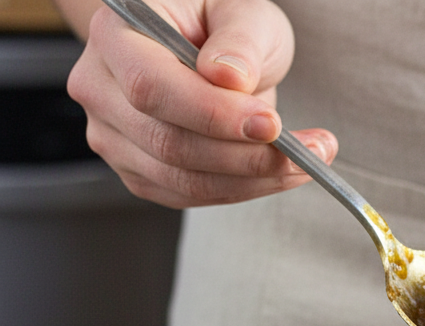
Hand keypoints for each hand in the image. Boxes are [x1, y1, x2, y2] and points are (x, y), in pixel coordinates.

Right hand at [66, 0, 336, 207]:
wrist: (205, 44)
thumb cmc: (220, 21)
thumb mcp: (242, 10)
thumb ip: (239, 40)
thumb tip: (228, 76)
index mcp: (115, 35)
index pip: (153, 88)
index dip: (214, 115)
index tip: (272, 126)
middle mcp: (100, 88)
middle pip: (169, 143)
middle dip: (248, 157)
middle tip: (312, 151)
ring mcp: (113, 135)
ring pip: (184, 180)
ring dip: (255, 180)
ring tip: (308, 161)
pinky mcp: (139, 170)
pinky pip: (190, 195)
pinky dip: (243, 190)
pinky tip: (279, 172)